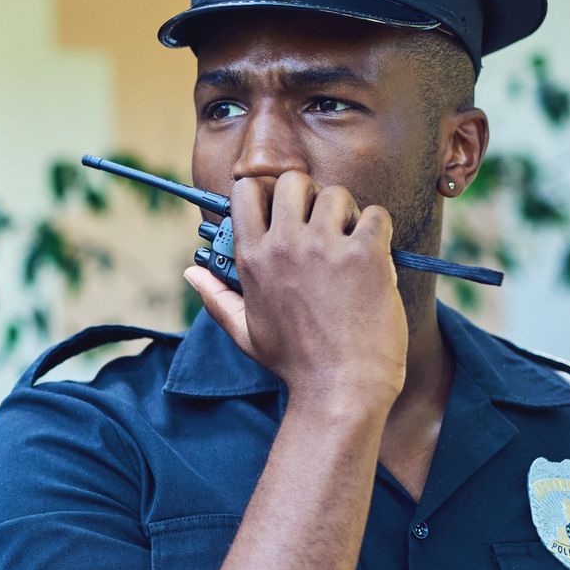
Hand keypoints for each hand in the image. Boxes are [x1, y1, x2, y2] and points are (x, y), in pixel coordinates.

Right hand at [182, 170, 406, 413]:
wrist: (342, 389)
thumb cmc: (295, 364)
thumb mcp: (245, 333)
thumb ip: (217, 298)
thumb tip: (191, 274)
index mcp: (253, 260)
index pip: (246, 192)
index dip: (267, 192)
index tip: (283, 210)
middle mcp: (285, 246)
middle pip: (293, 180)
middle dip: (310, 194)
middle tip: (322, 223)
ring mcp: (325, 248)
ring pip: (337, 194)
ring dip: (348, 213)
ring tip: (350, 244)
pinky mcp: (365, 255)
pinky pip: (376, 215)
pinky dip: (378, 230)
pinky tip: (375, 258)